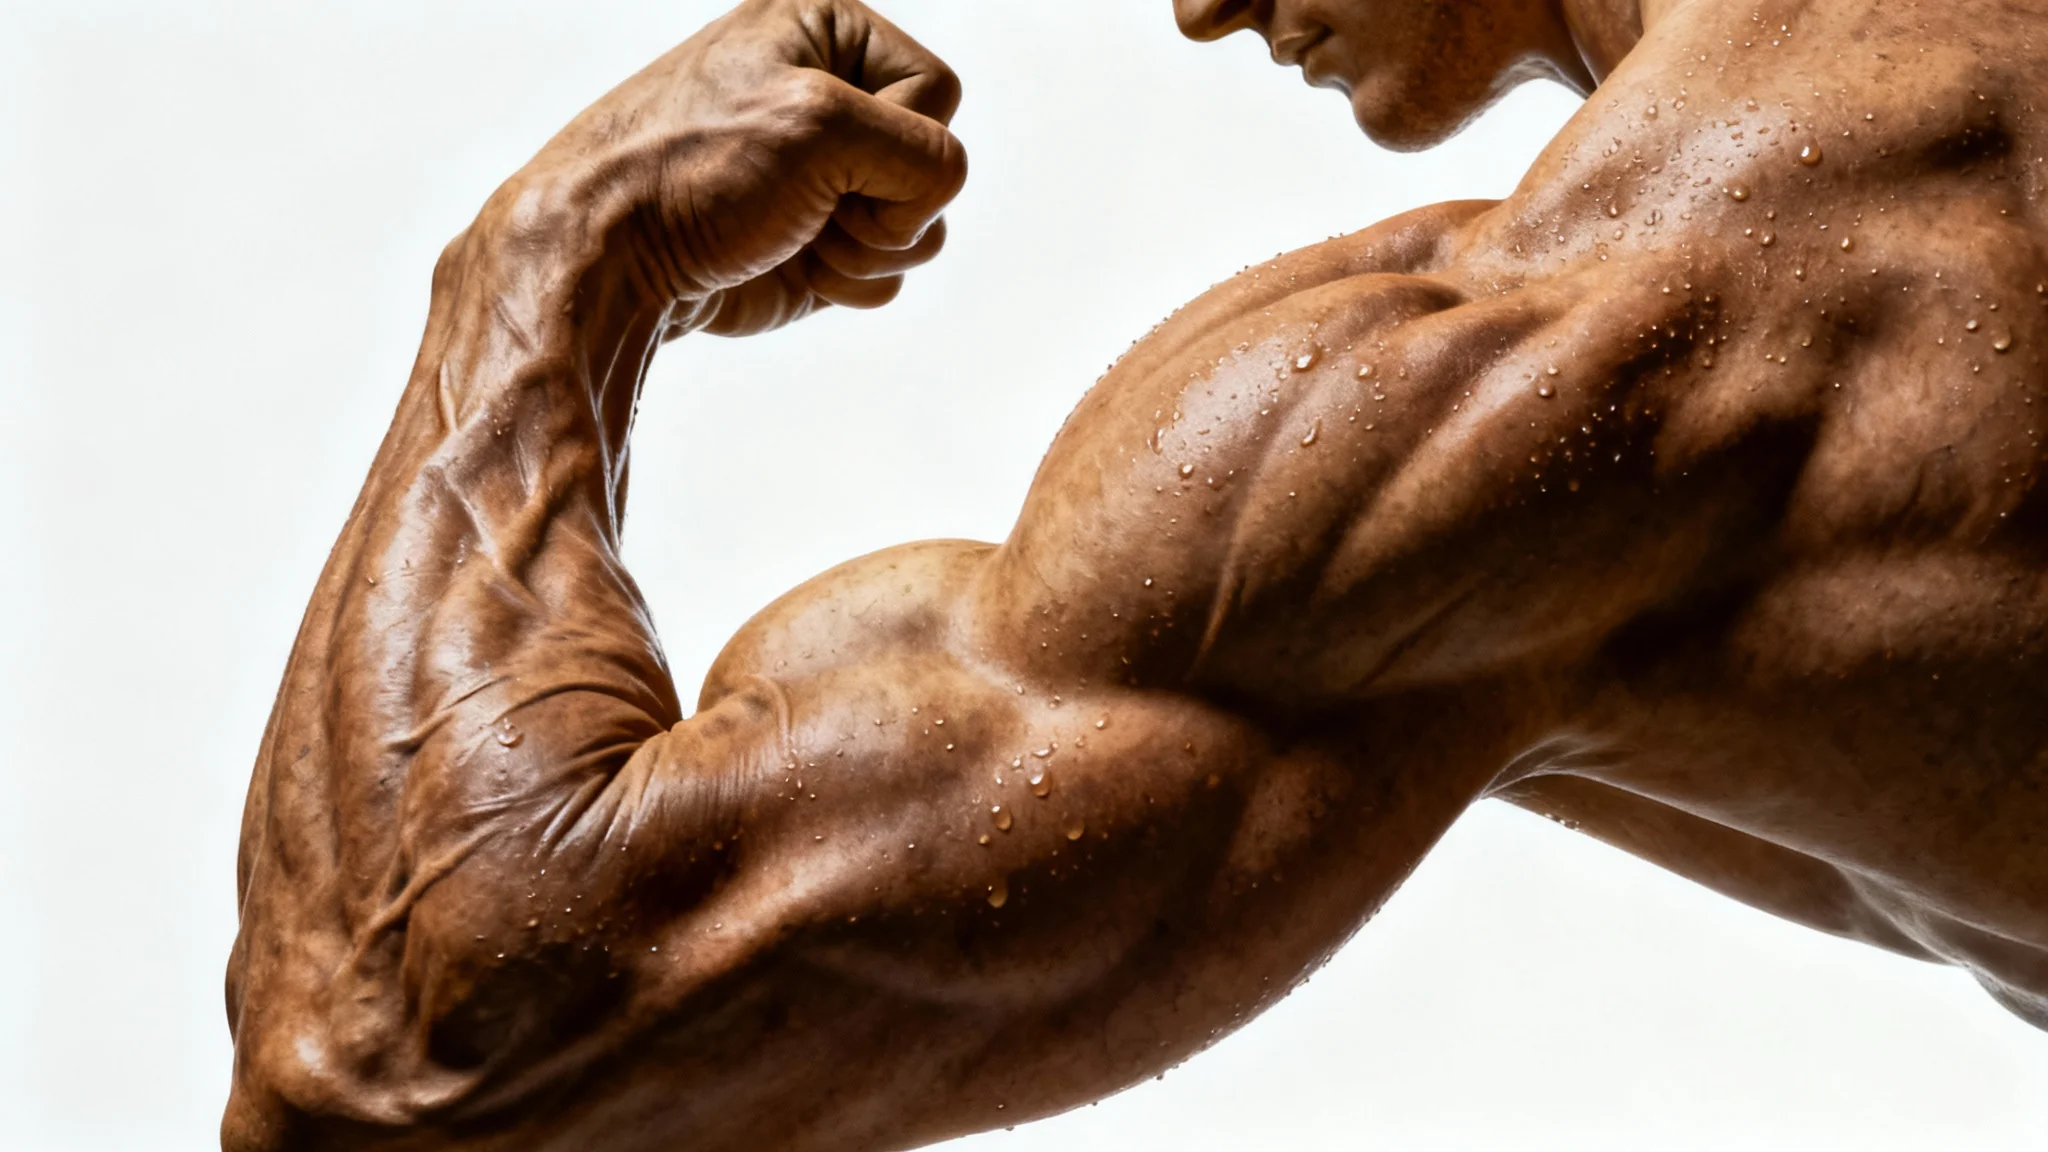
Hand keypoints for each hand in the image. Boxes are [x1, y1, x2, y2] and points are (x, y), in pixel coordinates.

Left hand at [508, 0, 966, 335]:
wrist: (610, 256)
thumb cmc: (694, 168)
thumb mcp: (821, 125)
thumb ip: (923, 152)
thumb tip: (937, 199)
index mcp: (826, 30)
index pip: (938, 91)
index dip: (898, 140)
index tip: (826, 155)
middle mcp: (831, 100)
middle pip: (936, 161)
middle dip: (884, 202)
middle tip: (809, 202)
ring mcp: (828, 178)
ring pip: (922, 226)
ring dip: (868, 250)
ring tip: (794, 234)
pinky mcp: (820, 243)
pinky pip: (889, 272)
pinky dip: (852, 283)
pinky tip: (792, 265)